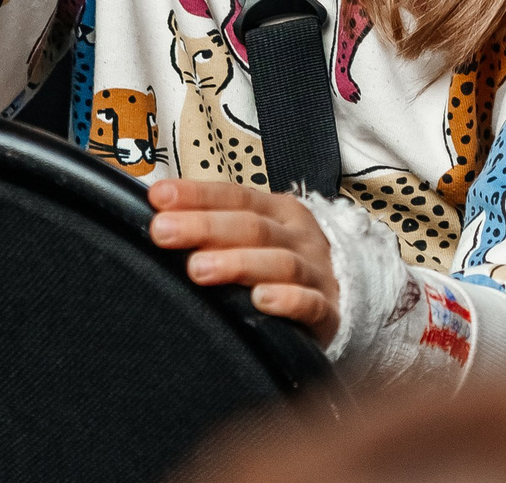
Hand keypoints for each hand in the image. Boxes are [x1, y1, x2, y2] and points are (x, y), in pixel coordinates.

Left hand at [147, 179, 340, 344]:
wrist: (347, 299)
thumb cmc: (283, 265)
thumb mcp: (256, 236)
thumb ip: (215, 227)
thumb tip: (159, 214)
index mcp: (279, 212)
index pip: (235, 196)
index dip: (197, 195)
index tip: (159, 198)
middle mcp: (297, 237)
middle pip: (252, 226)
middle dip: (204, 227)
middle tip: (163, 232)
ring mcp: (316, 272)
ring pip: (279, 262)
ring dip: (237, 263)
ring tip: (198, 269)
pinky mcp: (329, 311)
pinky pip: (311, 304)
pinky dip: (287, 300)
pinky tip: (261, 300)